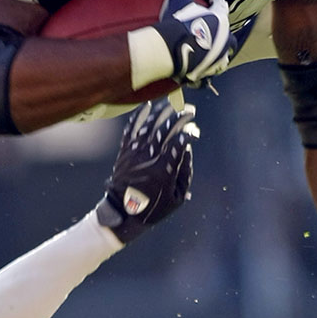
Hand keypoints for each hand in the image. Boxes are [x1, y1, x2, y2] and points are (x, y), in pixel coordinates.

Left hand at [96, 100, 198, 243]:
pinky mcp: (124, 152)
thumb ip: (185, 172)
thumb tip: (187, 148)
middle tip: (190, 111)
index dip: (188, 133)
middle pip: (165, 130)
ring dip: (162, 112)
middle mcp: (148, 159)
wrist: (122, 214)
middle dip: (180, 117)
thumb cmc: (154, 208)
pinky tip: (148, 105)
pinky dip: (139, 116)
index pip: (177, 143)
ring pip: (149, 125)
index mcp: (163, 172)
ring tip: (173, 103)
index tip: (194, 131)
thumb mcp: (177, 197)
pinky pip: (131, 129)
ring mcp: (134, 154)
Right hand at [153, 0, 231, 83]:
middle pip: (229, 36)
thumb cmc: (178, 22)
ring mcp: (218, 58)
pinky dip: (205, 72)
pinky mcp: (209, 73)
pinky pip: (209, 73)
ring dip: (218, 55)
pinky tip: (199, 70)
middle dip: (223, 34)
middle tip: (212, 31)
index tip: (212, 2)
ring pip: (223, 57)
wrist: (171, 50)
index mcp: (220, 20)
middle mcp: (225, 40)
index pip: (222, 8)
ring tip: (208, 53)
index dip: (217, 4)